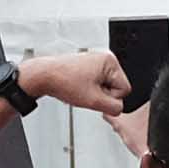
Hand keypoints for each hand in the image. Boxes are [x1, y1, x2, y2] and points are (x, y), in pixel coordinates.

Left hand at [17, 47, 136, 114]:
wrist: (44, 77)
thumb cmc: (63, 81)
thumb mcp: (94, 101)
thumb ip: (113, 108)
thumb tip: (119, 109)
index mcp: (110, 62)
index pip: (124, 89)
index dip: (110, 98)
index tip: (95, 96)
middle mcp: (104, 58)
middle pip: (115, 87)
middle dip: (102, 95)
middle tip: (86, 93)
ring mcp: (95, 61)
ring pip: (104, 86)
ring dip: (94, 93)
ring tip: (80, 89)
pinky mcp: (87, 67)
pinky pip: (95, 83)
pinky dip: (87, 89)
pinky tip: (77, 88)